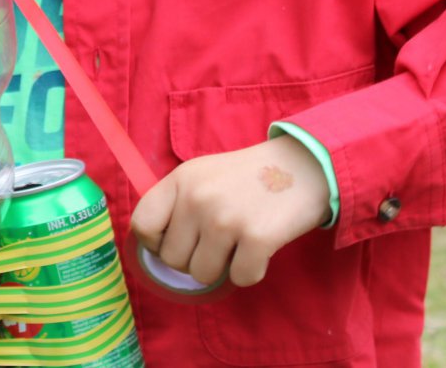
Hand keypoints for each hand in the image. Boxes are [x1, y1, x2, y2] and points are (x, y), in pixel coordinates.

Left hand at [129, 136, 331, 287]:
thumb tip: (154, 246)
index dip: (155, 243)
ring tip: (238, 242)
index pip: (142, 225)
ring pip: (202, 274)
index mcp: (180, 180)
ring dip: (222, 267)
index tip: (176, 242)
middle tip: (217, 242)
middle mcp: (197, 198)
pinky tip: (259, 249)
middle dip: (193, 258)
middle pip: (172, 259)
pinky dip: (251, 271)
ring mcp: (226, 219)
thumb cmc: (246, 177)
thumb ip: (176, 203)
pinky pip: (240, 279)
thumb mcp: (201, 175)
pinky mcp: (257, 238)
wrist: (303, 166)